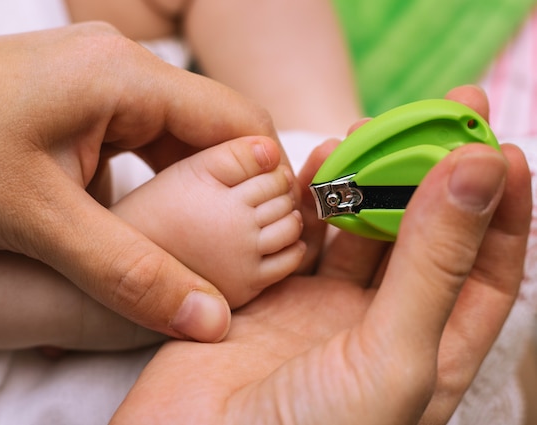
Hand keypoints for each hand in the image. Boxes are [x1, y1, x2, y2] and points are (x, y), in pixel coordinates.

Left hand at [0, 23, 283, 341]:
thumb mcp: (38, 222)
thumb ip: (129, 273)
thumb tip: (207, 319)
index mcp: (127, 78)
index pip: (241, 123)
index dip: (270, 181)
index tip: (277, 235)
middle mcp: (125, 65)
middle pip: (216, 126)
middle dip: (234, 189)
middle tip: (244, 248)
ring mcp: (104, 76)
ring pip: (180, 132)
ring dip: (195, 184)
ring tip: (205, 236)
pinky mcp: (84, 93)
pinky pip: (146, 132)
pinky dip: (158, 174)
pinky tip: (149, 211)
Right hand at [110, 92, 530, 423]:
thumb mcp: (393, 355)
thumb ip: (433, 265)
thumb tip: (478, 170)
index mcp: (429, 356)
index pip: (484, 272)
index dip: (501, 210)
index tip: (498, 150)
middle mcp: (379, 328)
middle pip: (423, 237)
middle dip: (436, 174)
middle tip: (443, 112)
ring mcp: (323, 310)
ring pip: (360, 228)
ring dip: (371, 178)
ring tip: (372, 130)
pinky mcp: (272, 295)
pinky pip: (302, 234)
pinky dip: (312, 197)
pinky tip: (318, 165)